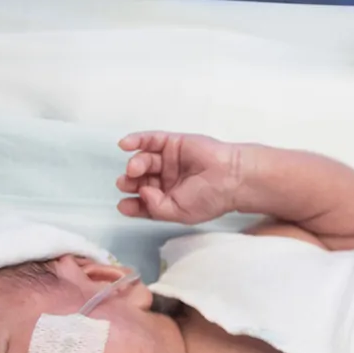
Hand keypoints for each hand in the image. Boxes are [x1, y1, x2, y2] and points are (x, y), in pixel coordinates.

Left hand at [116, 131, 249, 224]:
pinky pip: (150, 140)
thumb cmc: (211, 197)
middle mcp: (168, 180)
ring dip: (135, 164)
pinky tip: (125, 144)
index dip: (132, 204)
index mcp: (170, 199)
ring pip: (144, 160)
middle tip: (125, 183)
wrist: (231, 177)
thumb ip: (155, 207)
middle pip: (140, 180)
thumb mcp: (178, 212)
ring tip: (135, 169)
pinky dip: (135, 140)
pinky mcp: (172, 143)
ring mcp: (169, 161)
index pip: (144, 202)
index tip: (123, 205)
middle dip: (130, 183)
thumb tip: (141, 192)